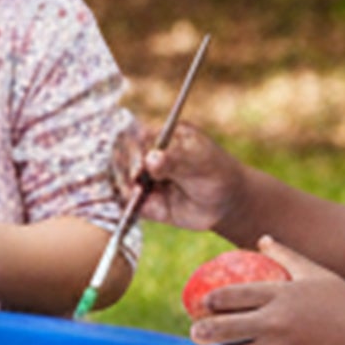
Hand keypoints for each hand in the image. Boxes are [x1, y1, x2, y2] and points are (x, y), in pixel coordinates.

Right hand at [111, 115, 241, 236]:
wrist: (226, 203)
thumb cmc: (216, 173)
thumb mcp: (200, 163)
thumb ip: (175, 161)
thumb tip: (151, 158)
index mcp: (160, 137)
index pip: (134, 138)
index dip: (131, 151)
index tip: (139, 167)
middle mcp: (146, 156)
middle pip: (120, 159)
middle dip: (124, 171)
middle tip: (138, 183)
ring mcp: (142, 180)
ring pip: (119, 181)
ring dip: (122, 189)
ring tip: (137, 195)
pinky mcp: (142, 201)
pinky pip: (125, 204)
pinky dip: (124, 206)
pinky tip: (131, 207)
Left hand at [187, 238, 344, 344]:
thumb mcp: (316, 274)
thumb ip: (286, 256)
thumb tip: (263, 239)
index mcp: (280, 294)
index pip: (228, 296)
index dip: (208, 301)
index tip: (202, 304)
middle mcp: (274, 322)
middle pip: (218, 330)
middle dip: (200, 333)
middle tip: (197, 333)